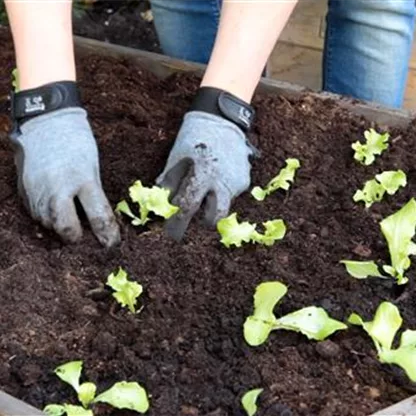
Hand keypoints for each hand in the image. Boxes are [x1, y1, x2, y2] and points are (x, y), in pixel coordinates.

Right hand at [10, 108, 119, 246]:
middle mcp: (59, 189)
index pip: (99, 216)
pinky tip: (54, 205)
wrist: (46, 121)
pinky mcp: (24, 190)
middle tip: (83, 234)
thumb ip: (93, 194)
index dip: (108, 235)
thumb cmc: (76, 142)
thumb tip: (97, 220)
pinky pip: (36, 213)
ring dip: (60, 226)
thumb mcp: (92, 167)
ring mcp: (38, 191)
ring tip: (68, 215)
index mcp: (83, 180)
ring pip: (49, 224)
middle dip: (76, 237)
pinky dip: (47, 215)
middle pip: (67, 229)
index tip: (111, 244)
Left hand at [157, 111, 252, 239]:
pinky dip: (222, 190)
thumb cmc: (195, 136)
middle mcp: (222, 181)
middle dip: (203, 222)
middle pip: (214, 217)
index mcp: (201, 174)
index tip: (172, 234)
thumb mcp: (177, 155)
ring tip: (207, 192)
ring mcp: (236, 182)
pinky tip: (218, 177)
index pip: (188, 207)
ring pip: (224, 206)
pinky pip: (231, 193)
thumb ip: (170, 179)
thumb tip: (161, 201)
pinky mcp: (245, 180)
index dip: (178, 224)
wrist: (223, 118)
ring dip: (213, 206)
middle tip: (196, 217)